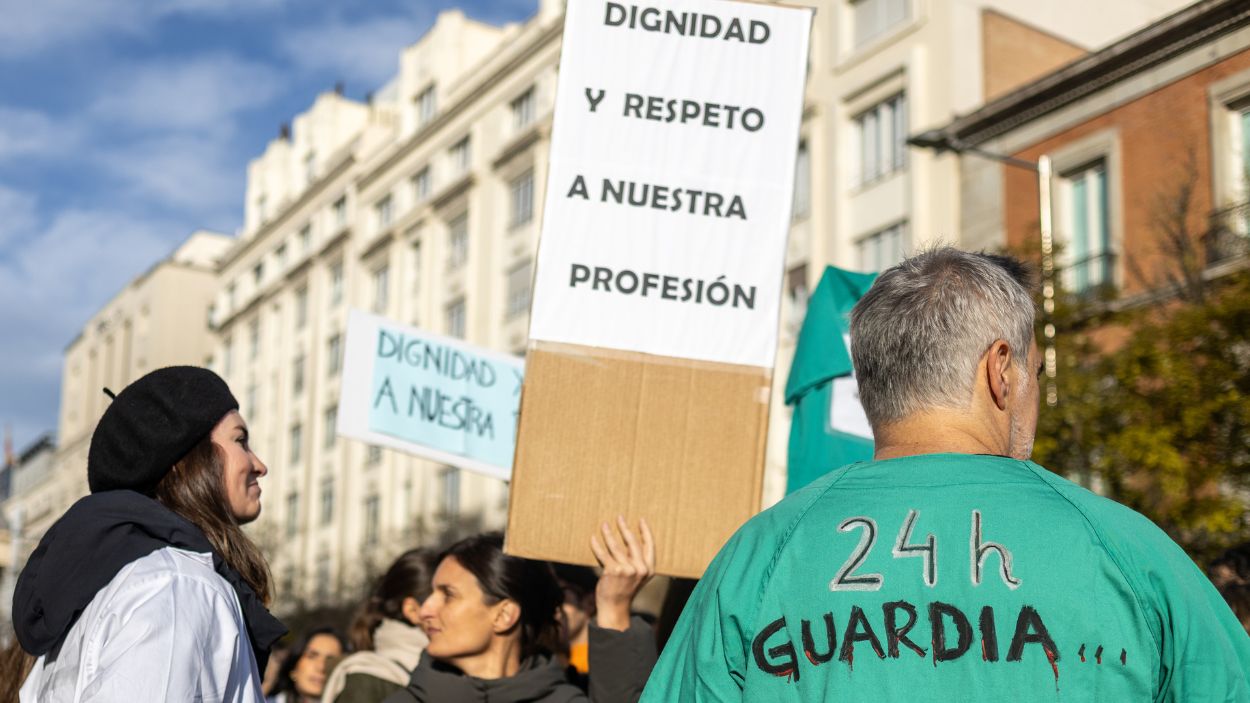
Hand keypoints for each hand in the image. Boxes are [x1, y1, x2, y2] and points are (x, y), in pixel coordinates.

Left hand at [589, 515, 655, 630]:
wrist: (615, 608)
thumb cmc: (624, 590)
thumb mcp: (636, 576)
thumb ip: (636, 561)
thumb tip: (628, 539)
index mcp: (649, 569)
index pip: (649, 545)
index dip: (645, 531)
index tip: (641, 519)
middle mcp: (640, 568)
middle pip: (632, 542)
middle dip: (625, 528)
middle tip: (619, 517)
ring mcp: (627, 570)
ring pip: (616, 546)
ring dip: (608, 533)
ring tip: (604, 525)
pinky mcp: (613, 571)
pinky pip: (603, 554)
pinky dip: (596, 545)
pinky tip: (592, 538)